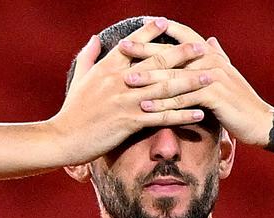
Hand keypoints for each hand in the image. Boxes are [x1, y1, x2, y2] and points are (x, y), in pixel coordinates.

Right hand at [47, 18, 209, 165]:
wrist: (63, 138)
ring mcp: (126, 101)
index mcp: (107, 68)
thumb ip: (89, 56)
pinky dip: (182, 114)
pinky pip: (163, 117)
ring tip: (210, 77)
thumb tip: (95, 38)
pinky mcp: (130, 121)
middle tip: (202, 47)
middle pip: (157, 62)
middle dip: (182, 53)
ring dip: (190, 82)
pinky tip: (199, 112)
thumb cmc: (72, 111)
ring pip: (164, 88)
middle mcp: (120, 80)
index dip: (151, 32)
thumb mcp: (79, 79)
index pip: (134, 44)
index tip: (167, 22)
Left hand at [118, 21, 273, 145]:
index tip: (138, 26)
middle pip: (172, 53)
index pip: (183, 35)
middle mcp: (211, 61)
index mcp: (211, 54)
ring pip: (175, 76)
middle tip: (122, 47)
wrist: (261, 121)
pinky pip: (183, 99)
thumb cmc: (241, 101)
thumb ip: (217, 57)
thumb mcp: (228, 75)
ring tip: (127, 80)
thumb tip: (210, 40)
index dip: (160, 29)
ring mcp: (213, 78)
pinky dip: (164, 104)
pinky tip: (146, 107)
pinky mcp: (214, 97)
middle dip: (145, 50)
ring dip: (150, 78)